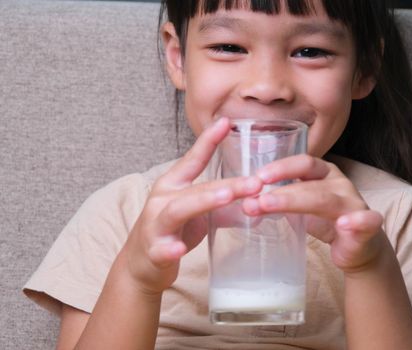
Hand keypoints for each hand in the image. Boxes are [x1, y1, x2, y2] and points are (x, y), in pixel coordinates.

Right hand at [122, 118, 262, 293]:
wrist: (140, 265)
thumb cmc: (171, 232)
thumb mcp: (198, 216)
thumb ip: (224, 207)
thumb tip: (257, 202)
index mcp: (173, 186)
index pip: (193, 160)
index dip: (208, 141)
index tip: (226, 122)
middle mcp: (162, 200)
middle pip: (197, 187)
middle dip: (227, 185)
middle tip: (255, 183)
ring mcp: (155, 225)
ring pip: (178, 210)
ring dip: (202, 202)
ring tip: (226, 198)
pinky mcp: (153, 251)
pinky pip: (161, 250)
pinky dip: (169, 248)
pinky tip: (178, 249)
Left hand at [242, 154, 384, 273]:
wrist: (358, 247)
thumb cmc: (325, 221)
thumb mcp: (299, 207)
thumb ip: (277, 202)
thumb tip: (245, 202)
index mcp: (324, 174)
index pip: (302, 164)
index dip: (281, 168)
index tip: (257, 178)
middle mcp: (340, 183)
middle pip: (310, 183)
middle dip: (281, 192)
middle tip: (255, 202)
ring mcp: (354, 203)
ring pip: (328, 200)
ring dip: (299, 203)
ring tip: (273, 208)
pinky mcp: (368, 226)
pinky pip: (366, 221)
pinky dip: (356, 221)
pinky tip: (344, 224)